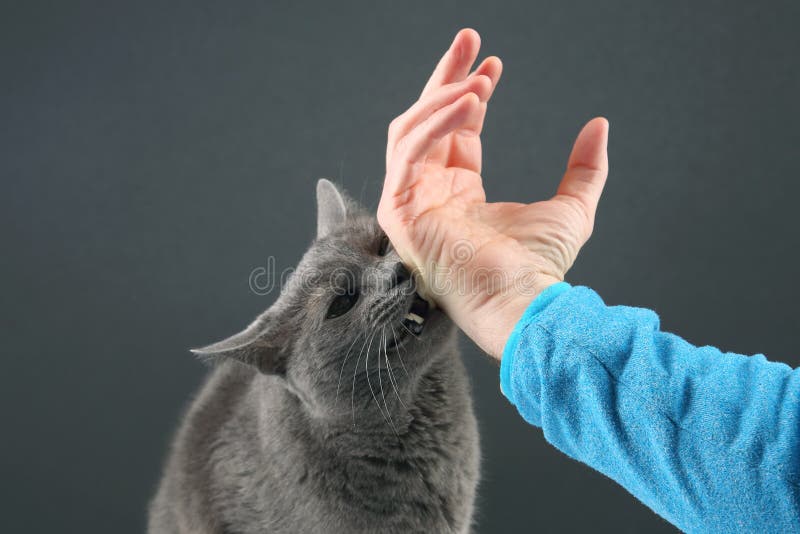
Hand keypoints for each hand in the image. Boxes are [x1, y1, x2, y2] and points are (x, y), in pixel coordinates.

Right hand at [378, 28, 608, 358]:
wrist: (520, 301)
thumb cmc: (539, 267)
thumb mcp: (572, 209)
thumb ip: (584, 168)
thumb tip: (599, 124)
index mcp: (457, 193)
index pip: (453, 131)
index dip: (469, 93)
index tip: (494, 63)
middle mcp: (428, 193)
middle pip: (424, 121)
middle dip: (445, 77)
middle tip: (470, 39)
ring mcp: (409, 202)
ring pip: (410, 130)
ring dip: (443, 97)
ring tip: (481, 79)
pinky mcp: (399, 210)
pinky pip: (410, 152)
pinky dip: (437, 121)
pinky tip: (472, 102)